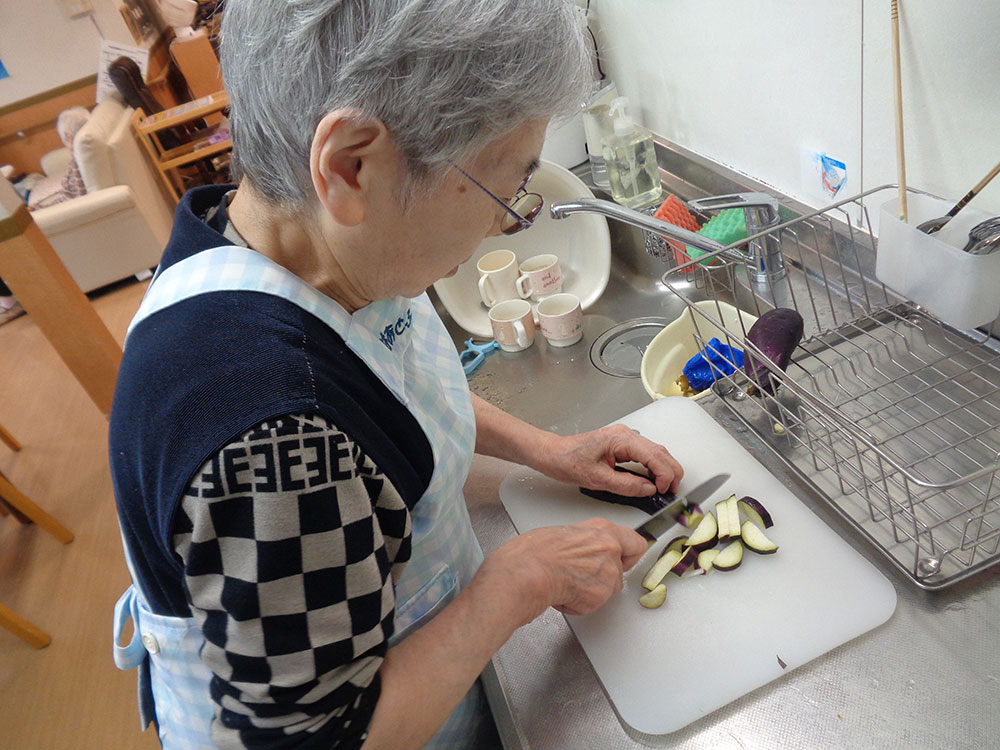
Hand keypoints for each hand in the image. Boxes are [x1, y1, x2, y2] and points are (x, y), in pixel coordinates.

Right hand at [479, 518, 647, 619]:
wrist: (524, 573)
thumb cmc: (532, 552)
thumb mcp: (561, 533)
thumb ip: (583, 542)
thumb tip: (581, 551)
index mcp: (601, 529)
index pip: (635, 542)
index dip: (628, 554)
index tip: (624, 558)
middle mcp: (610, 549)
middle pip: (621, 569)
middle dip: (605, 576)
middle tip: (583, 576)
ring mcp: (607, 575)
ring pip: (607, 589)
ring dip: (590, 591)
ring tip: (565, 583)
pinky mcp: (599, 597)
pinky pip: (591, 604)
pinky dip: (577, 604)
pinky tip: (561, 593)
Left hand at [535, 424, 683, 497]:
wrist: (553, 454)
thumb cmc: (568, 461)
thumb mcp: (598, 479)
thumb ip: (627, 485)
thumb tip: (649, 489)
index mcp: (621, 439)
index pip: (654, 455)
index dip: (664, 475)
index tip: (665, 491)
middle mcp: (626, 435)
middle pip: (660, 451)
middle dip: (670, 472)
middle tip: (672, 491)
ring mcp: (624, 439)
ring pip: (655, 452)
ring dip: (664, 470)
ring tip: (666, 488)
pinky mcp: (622, 445)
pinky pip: (645, 454)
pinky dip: (654, 467)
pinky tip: (654, 480)